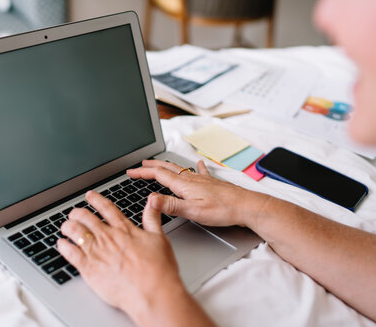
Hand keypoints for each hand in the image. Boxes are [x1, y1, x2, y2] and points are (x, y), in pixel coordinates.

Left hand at [56, 191, 185, 323]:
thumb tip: (153, 200)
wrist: (151, 292)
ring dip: (68, 226)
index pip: (106, 208)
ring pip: (74, 231)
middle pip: (86, 217)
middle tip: (74, 213)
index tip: (90, 195)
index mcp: (124, 229)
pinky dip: (63, 246)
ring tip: (66, 226)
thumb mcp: (160, 238)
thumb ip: (152, 218)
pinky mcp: (88, 269)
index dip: (96, 200)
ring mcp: (96, 252)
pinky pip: (69, 253)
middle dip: (77, 213)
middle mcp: (107, 237)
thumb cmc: (158, 269)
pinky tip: (61, 244)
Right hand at [127, 159, 265, 227]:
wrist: (246, 206)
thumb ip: (170, 205)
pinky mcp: (212, 182)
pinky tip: (197, 163)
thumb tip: (149, 200)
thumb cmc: (222, 210)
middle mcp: (191, 179)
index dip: (142, 173)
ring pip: (179, 169)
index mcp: (184, 185)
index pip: (157, 175)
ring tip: (159, 164)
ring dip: (166, 166)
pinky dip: (194, 166)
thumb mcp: (192, 211)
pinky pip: (199, 171)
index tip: (130, 172)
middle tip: (139, 165)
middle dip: (151, 166)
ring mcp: (202, 179)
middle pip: (166, 168)